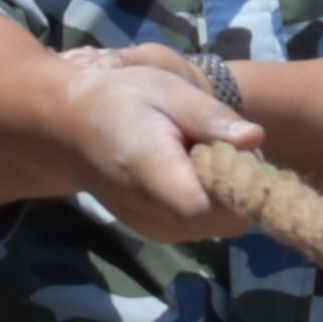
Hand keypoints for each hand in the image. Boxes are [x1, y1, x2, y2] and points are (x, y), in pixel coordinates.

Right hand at [50, 45, 263, 241]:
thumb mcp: (166, 90)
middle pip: (230, 221)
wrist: (66, 128)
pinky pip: (200, 226)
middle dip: (239, 186)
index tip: (236, 148)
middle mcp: (158, 217)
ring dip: (223, 195)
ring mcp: (156, 230)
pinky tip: (186, 171)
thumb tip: (256, 138)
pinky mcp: (155, 231)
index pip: (224, 208)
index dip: (243, 182)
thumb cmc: (118, 100)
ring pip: (219, 226)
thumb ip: (210, 117)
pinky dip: (206, 202)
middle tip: (218, 144)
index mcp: (161, 179)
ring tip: (197, 154)